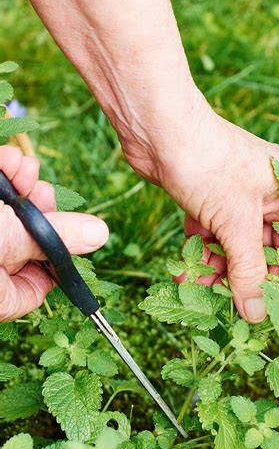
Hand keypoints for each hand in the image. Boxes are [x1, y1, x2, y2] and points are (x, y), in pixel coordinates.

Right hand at [0, 146, 108, 320]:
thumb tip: (99, 235)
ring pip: (9, 215)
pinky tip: (8, 159)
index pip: (35, 289)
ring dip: (20, 185)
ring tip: (25, 167)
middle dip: (39, 209)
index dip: (57, 262)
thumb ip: (51, 238)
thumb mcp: (5, 239)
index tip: (69, 235)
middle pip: (22, 244)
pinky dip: (2, 174)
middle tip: (47, 190)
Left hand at [122, 98, 278, 322]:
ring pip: (234, 248)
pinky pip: (211, 239)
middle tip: (224, 305)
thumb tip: (256, 314)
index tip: (262, 309)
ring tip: (197, 293)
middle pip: (263, 252)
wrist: (158, 128)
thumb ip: (249, 272)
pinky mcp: (210, 202)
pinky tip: (183, 276)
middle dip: (242, 279)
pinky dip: (198, 256)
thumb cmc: (208, 162)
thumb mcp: (236, 223)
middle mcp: (271, 195)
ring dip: (216, 272)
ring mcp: (238, 199)